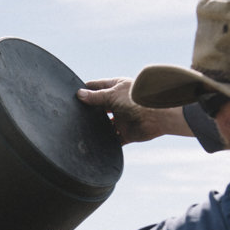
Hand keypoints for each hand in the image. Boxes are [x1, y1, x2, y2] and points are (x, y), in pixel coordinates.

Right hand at [78, 77, 193, 143]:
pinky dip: (106, 142)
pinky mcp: (125, 133)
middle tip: (73, 114)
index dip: (84, 90)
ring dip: (96, 127)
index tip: (71, 95)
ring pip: (104, 124)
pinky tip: (94, 142)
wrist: (158, 116)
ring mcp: (121, 118)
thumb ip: (96, 97)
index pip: (95, 87)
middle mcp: (117, 103)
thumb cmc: (138, 99)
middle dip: (88, 110)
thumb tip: (79, 94)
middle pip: (98, 107)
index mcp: (115, 88)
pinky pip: (113, 139)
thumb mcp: (113, 95)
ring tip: (80, 128)